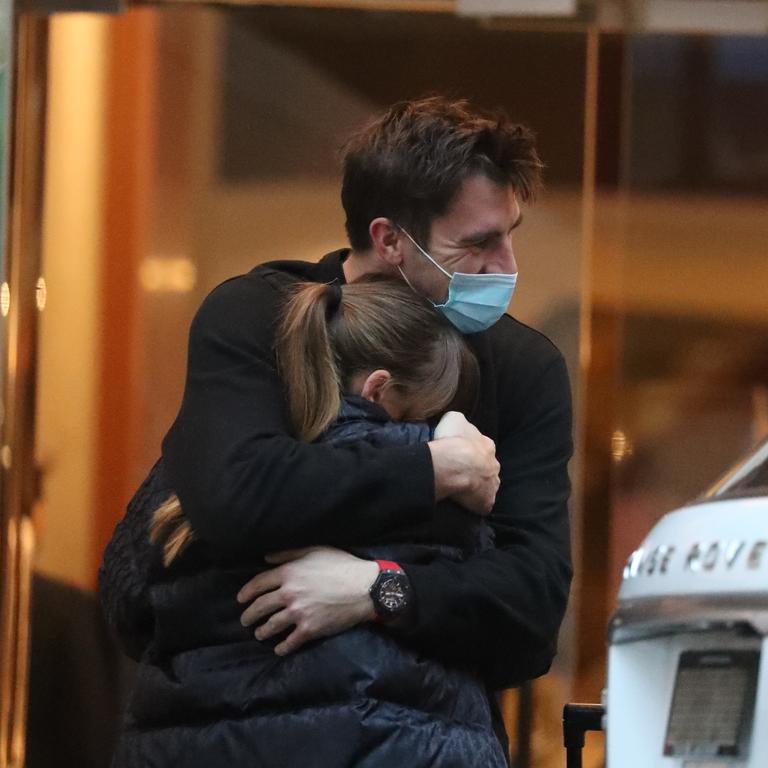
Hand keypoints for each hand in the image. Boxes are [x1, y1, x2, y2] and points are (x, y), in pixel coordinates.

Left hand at [237, 546, 378, 655]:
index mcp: (289, 572)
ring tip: (259, 634)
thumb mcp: (315, 550)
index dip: (246, 592)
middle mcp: (289, 593)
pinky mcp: (310, 629)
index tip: (240, 599)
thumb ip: (288, 554)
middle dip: (249, 615)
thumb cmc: (341, 565)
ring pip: (271, 626)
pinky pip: (289, 642)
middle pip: (260, 607)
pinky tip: (278, 649)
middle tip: (245, 620)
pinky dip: (281, 647)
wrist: (364, 588)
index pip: (258, 584)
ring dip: (262, 632)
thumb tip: (266, 558)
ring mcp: (298, 613)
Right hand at [429, 412, 499, 514]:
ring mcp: (492, 485)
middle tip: (461, 473)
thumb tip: (459, 424)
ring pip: (488, 486)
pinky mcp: (487, 502)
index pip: (483, 449)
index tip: (460, 455)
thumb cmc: (453, 440)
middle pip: (488, 468)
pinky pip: (483, 504)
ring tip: (462, 489)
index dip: (471, 452)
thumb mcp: (454, 419)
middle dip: (478, 470)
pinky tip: (464, 503)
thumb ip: (459, 421)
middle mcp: (494, 465)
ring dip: (478, 487)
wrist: (454, 463)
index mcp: (488, 446)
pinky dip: (475, 503)